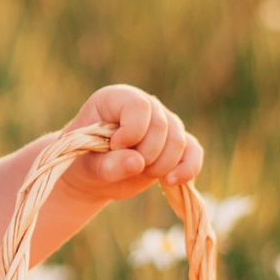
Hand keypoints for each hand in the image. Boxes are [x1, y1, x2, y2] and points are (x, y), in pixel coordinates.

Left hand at [59, 85, 203, 203]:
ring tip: (141, 174)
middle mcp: (145, 106)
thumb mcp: (89, 165)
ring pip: (179, 141)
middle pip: (162, 126)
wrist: (93, 177)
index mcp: (117, 98)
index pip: (139, 106)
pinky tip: (171, 181)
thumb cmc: (85, 163)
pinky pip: (193, 152)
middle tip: (126, 166)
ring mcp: (164, 124)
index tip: (115, 147)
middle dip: (147, 154)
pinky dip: (188, 168)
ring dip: (162, 165)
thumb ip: (110, 164)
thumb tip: (138, 162)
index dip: (132, 130)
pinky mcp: (176, 146)